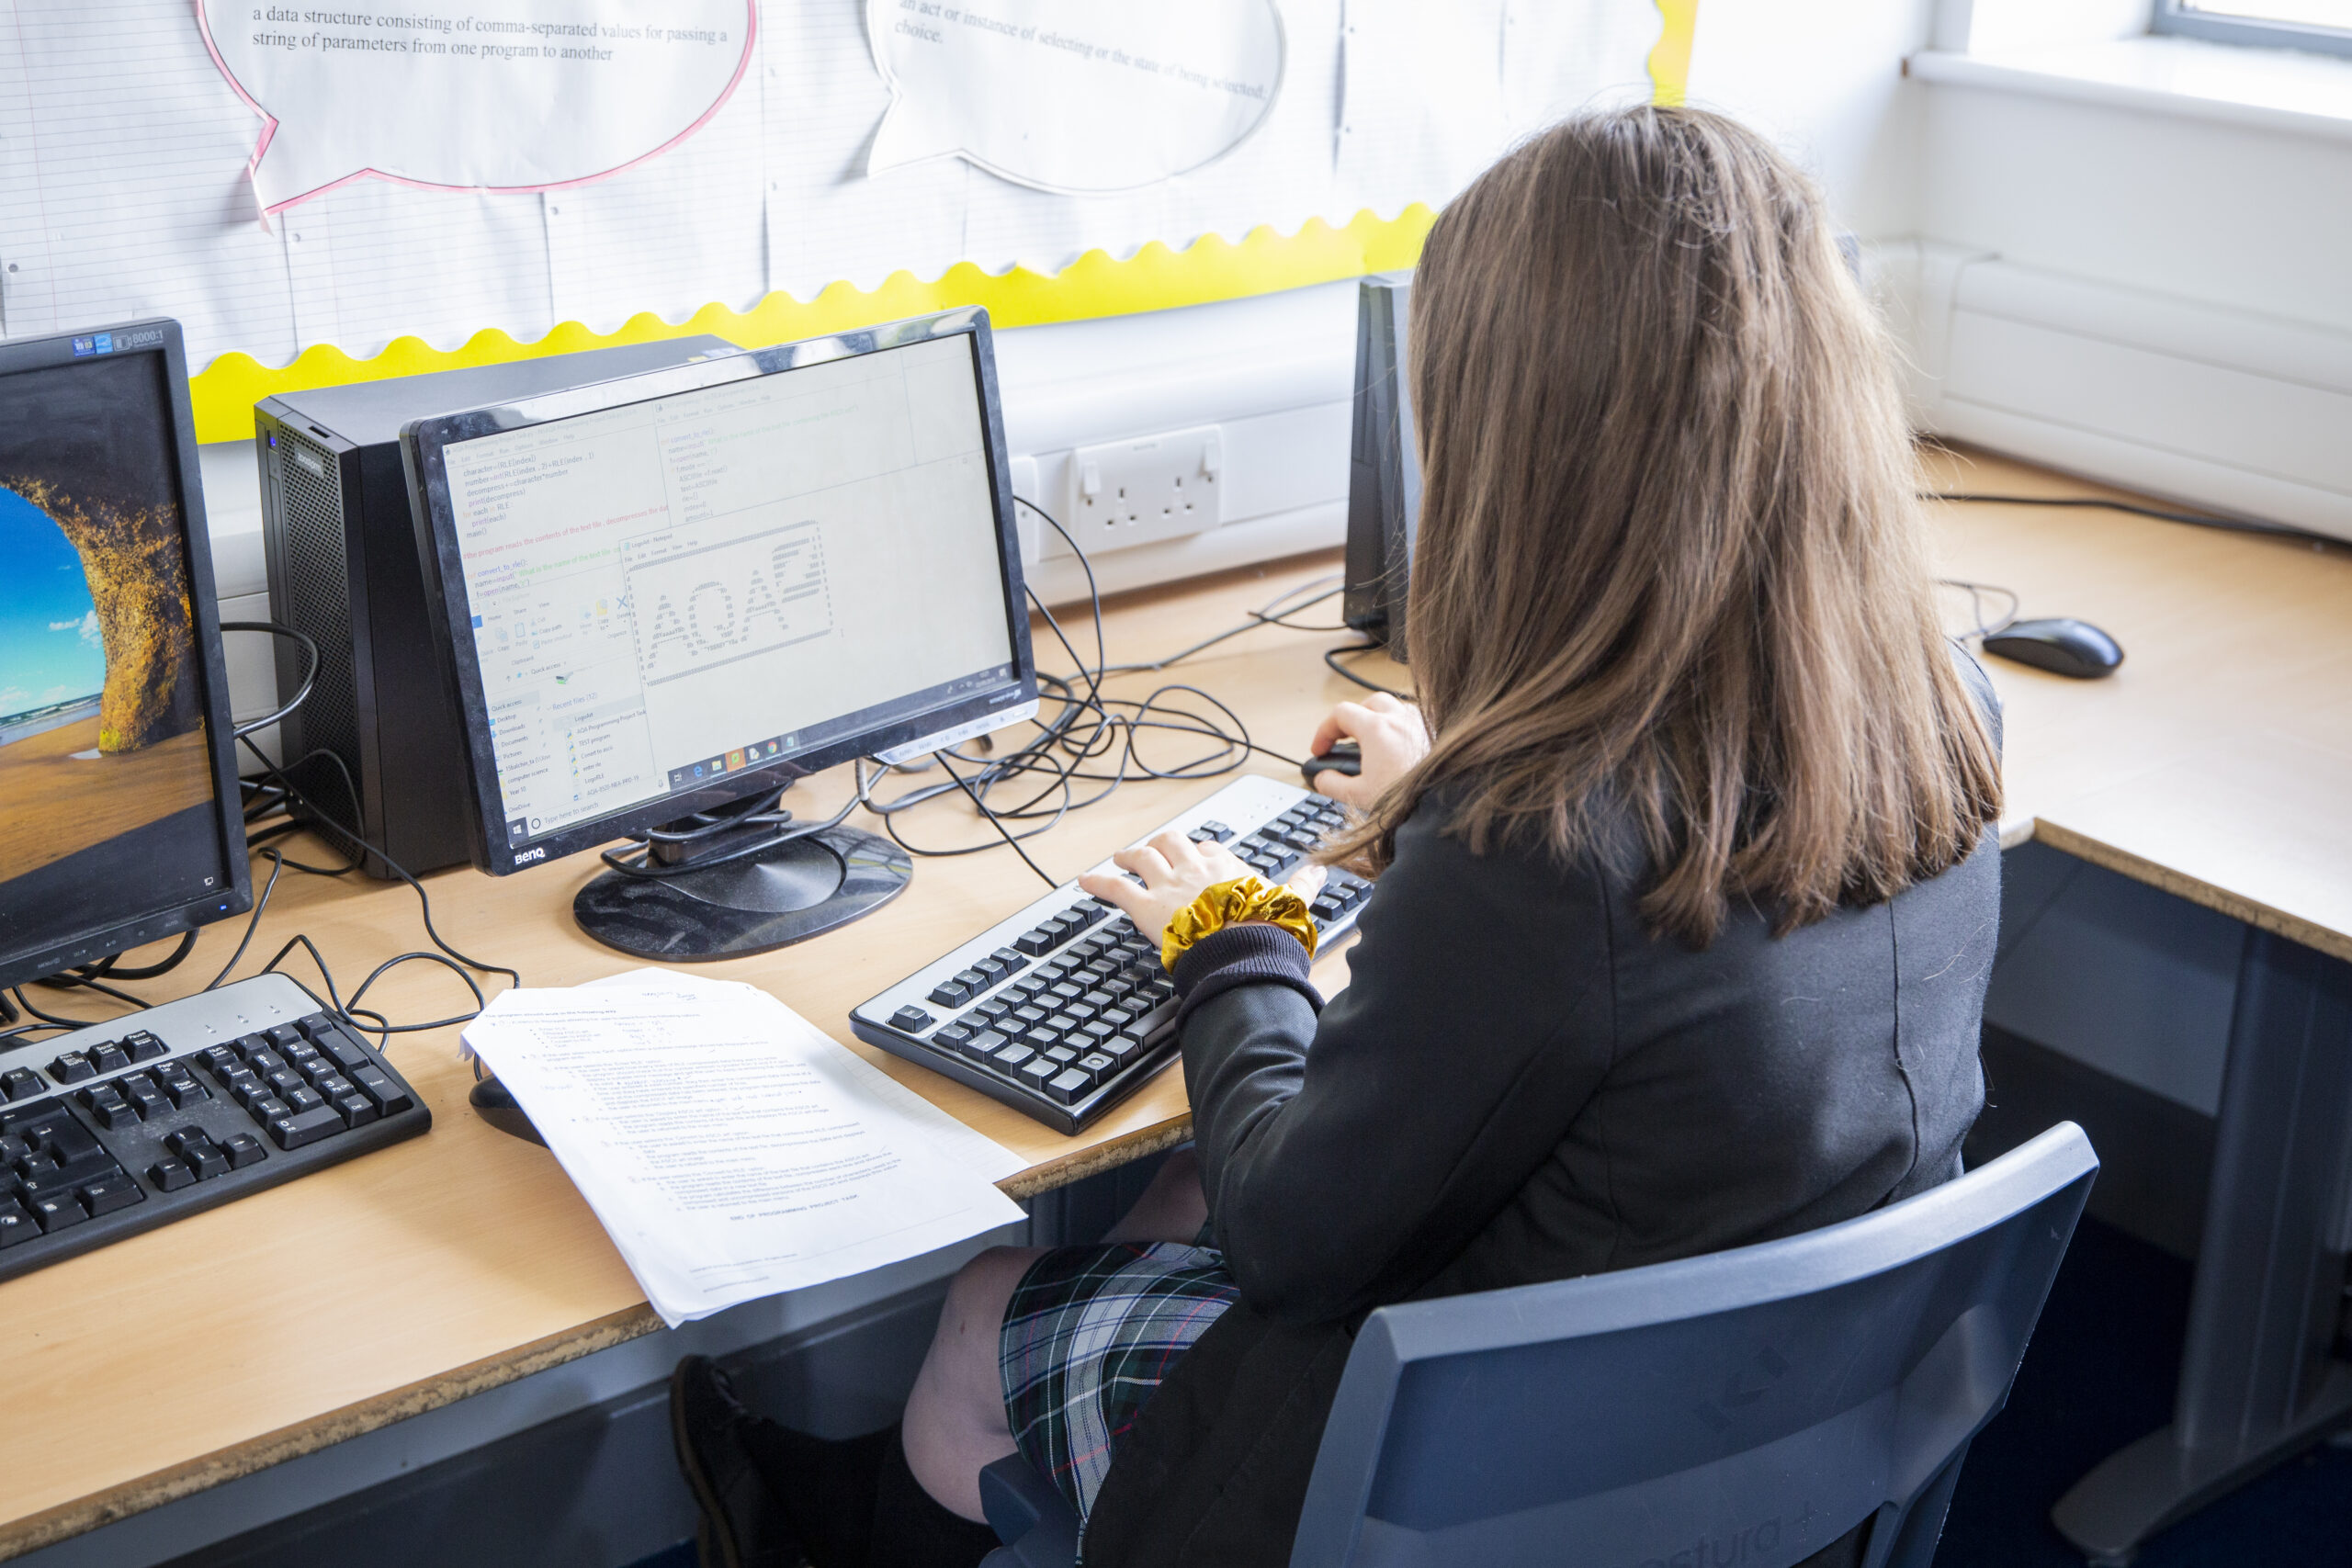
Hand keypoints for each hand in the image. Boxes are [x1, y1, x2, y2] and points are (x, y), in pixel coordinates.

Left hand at [1078, 829, 1326, 955]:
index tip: (1200, 856)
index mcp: (1228, 868)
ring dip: (1129, 855)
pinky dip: (1098, 883)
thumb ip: (1303, 886)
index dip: (1203, 852)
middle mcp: (1195, 868)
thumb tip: (1319, 872)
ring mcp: (1168, 884)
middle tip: (1151, 849)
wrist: (1241, 951)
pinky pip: (1115, 888)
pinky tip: (1084, 881)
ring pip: (1142, 857)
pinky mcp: (1146, 906)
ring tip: (1120, 857)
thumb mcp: (1291, 904)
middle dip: (1160, 843)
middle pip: (1172, 841)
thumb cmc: (1265, 931)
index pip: (1212, 849)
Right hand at [1306, 693, 1429, 809]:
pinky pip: (1417, 722)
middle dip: (1353, 718)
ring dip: (1380, 719)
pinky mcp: (1439, 735)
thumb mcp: (1358, 796)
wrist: (1445, 807)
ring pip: (1396, 708)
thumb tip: (1323, 778)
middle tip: (1346, 739)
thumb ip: (1332, 784)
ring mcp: (1423, 724)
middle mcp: (1401, 718)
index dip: (1324, 730)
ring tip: (1374, 742)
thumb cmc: (1409, 800)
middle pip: (1369, 703)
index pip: (1341, 713)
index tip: (1321, 749)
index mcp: (1377, 728)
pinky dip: (1404, 729)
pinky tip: (1403, 750)